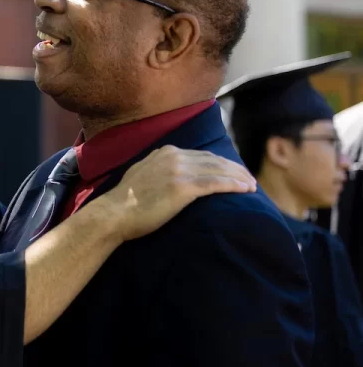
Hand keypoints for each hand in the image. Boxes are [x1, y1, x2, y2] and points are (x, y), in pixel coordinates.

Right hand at [94, 146, 255, 242]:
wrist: (114, 214)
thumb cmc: (125, 202)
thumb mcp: (141, 175)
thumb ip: (157, 169)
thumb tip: (167, 174)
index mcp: (164, 152)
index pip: (200, 154)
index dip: (219, 162)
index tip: (231, 170)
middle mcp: (173, 157)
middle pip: (213, 159)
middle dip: (234, 167)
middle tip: (249, 177)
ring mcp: (178, 171)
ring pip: (218, 169)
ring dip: (238, 176)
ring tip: (252, 184)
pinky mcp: (183, 187)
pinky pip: (216, 183)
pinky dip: (233, 184)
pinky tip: (246, 189)